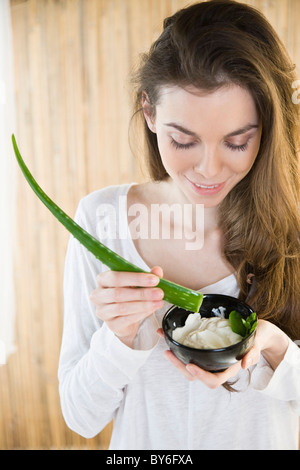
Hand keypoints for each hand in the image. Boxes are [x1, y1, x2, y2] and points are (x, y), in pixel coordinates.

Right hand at [90, 266, 163, 346]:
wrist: (123, 318)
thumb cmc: (128, 295)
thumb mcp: (137, 283)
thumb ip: (146, 276)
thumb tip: (157, 270)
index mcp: (102, 280)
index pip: (116, 277)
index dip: (135, 278)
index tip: (154, 280)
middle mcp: (98, 295)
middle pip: (118, 293)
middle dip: (142, 293)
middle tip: (159, 293)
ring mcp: (103, 311)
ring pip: (122, 307)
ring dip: (143, 305)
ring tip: (158, 302)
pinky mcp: (111, 324)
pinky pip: (126, 319)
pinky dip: (141, 314)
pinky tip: (151, 310)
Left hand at [157, 319, 288, 387]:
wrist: (257, 331)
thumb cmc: (258, 337)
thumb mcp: (258, 341)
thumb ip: (253, 352)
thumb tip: (245, 364)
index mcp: (229, 368)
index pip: (213, 380)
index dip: (201, 376)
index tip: (190, 366)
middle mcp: (217, 365)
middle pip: (195, 374)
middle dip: (179, 366)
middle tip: (168, 353)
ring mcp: (209, 358)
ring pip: (189, 363)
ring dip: (175, 355)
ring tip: (164, 342)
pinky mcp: (204, 348)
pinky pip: (188, 350)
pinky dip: (176, 342)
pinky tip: (166, 333)